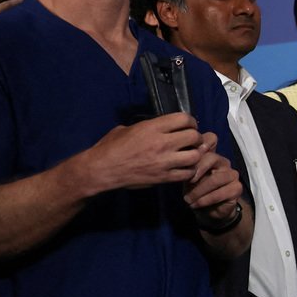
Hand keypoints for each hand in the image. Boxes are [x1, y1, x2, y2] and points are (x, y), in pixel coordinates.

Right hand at [81, 113, 208, 191]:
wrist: (101, 170)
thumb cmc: (110, 147)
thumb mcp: (127, 128)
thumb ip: (147, 126)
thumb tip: (159, 126)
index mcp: (152, 128)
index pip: (184, 118)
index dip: (190, 121)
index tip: (188, 125)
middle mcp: (161, 143)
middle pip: (194, 136)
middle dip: (195, 137)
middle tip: (191, 140)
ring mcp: (164, 162)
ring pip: (195, 156)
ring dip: (195, 154)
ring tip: (189, 154)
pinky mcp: (163, 177)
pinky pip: (187, 174)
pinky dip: (189, 171)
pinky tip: (183, 168)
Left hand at [183, 145, 243, 222]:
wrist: (207, 211)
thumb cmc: (196, 191)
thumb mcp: (187, 178)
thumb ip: (187, 167)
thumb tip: (182, 160)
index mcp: (211, 155)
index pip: (211, 139)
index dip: (201, 144)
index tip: (188, 157)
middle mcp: (223, 162)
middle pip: (212, 158)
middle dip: (197, 171)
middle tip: (187, 183)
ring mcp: (232, 175)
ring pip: (215, 179)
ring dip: (199, 191)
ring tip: (188, 200)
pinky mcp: (237, 188)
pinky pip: (221, 193)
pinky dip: (206, 200)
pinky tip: (196, 204)